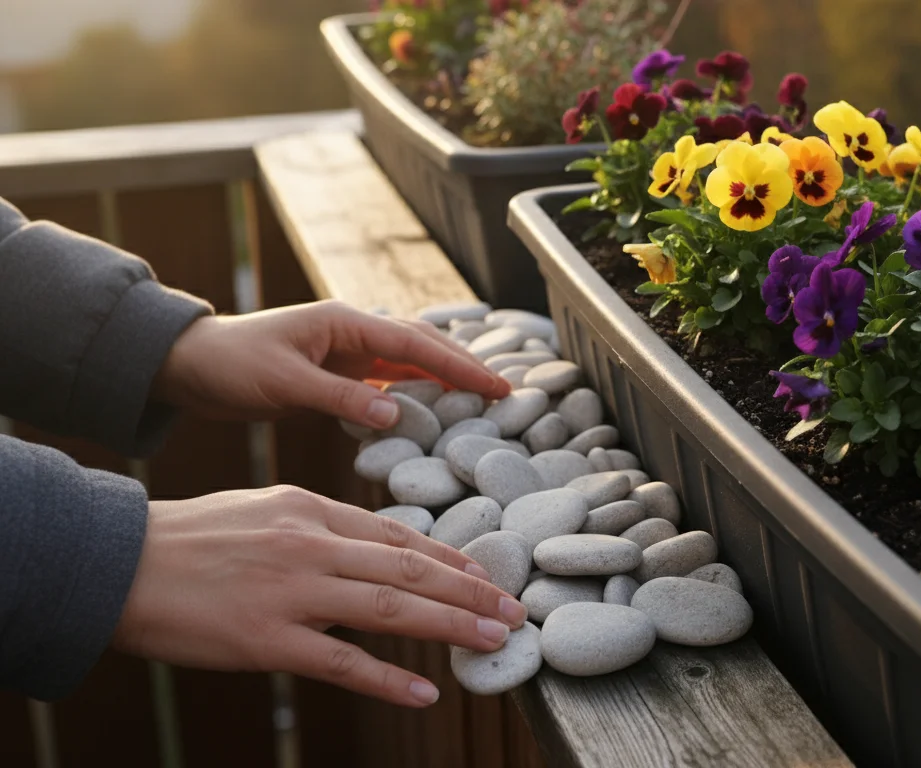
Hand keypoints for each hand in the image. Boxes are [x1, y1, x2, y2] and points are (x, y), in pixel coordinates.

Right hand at [113, 486, 527, 706]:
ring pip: (392, 610)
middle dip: (470, 591)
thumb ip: (322, 528)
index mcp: (312, 510)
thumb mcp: (266, 511)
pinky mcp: (268, 640)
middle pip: (410, 570)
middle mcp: (312, 545)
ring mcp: (292, 592)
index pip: (399, 536)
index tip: (486, 575)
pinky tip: (424, 692)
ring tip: (495, 640)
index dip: (450, 558)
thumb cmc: (193, 538)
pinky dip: (388, 679)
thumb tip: (375, 549)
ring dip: (451, 627)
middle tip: (513, 609)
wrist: (120, 563)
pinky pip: (342, 663)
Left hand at [153, 301, 509, 427]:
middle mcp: (353, 332)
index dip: (460, 366)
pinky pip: (390, 379)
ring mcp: (347, 351)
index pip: (416, 344)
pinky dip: (418, 390)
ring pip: (411, 360)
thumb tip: (396, 413)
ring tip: (483, 399)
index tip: (496, 387)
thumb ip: (340, 399)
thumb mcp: (284, 384)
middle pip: (424, 345)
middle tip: (506, 394)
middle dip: (466, 366)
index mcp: (345, 323)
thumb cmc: (230, 366)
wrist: (189, 365)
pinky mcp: (338, 372)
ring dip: (446, 376)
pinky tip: (436, 407)